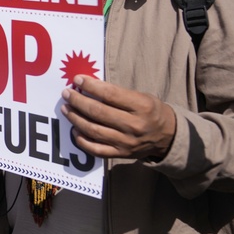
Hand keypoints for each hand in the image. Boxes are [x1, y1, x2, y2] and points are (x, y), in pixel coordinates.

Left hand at [61, 75, 175, 159]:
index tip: (77, 79)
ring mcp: (126, 142)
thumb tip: (88, 85)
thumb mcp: (142, 96)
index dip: (91, 86)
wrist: (167, 136)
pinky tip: (75, 129)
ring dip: (75, 118)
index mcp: (142, 106)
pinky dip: (82, 140)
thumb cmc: (151, 111)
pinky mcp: (121, 154)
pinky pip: (96, 149)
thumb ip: (117, 92)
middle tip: (67, 93)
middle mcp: (134, 125)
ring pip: (93, 130)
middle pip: (98, 112)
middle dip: (78, 100)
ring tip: (66, 108)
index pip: (110, 94)